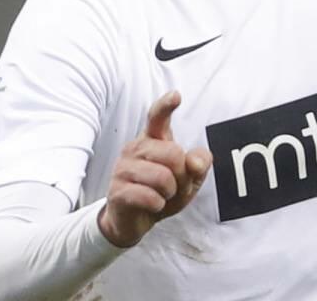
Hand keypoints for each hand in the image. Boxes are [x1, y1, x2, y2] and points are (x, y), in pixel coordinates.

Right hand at [98, 90, 212, 247]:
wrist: (134, 221)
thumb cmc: (162, 192)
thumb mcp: (189, 178)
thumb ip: (199, 164)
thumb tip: (195, 161)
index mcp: (152, 139)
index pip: (157, 117)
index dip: (166, 106)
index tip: (176, 95)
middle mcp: (135, 148)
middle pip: (174, 154)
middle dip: (182, 176)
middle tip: (173, 186)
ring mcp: (123, 168)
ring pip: (163, 178)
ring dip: (170, 193)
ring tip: (161, 196)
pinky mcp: (117, 190)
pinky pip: (150, 197)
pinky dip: (158, 205)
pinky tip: (152, 205)